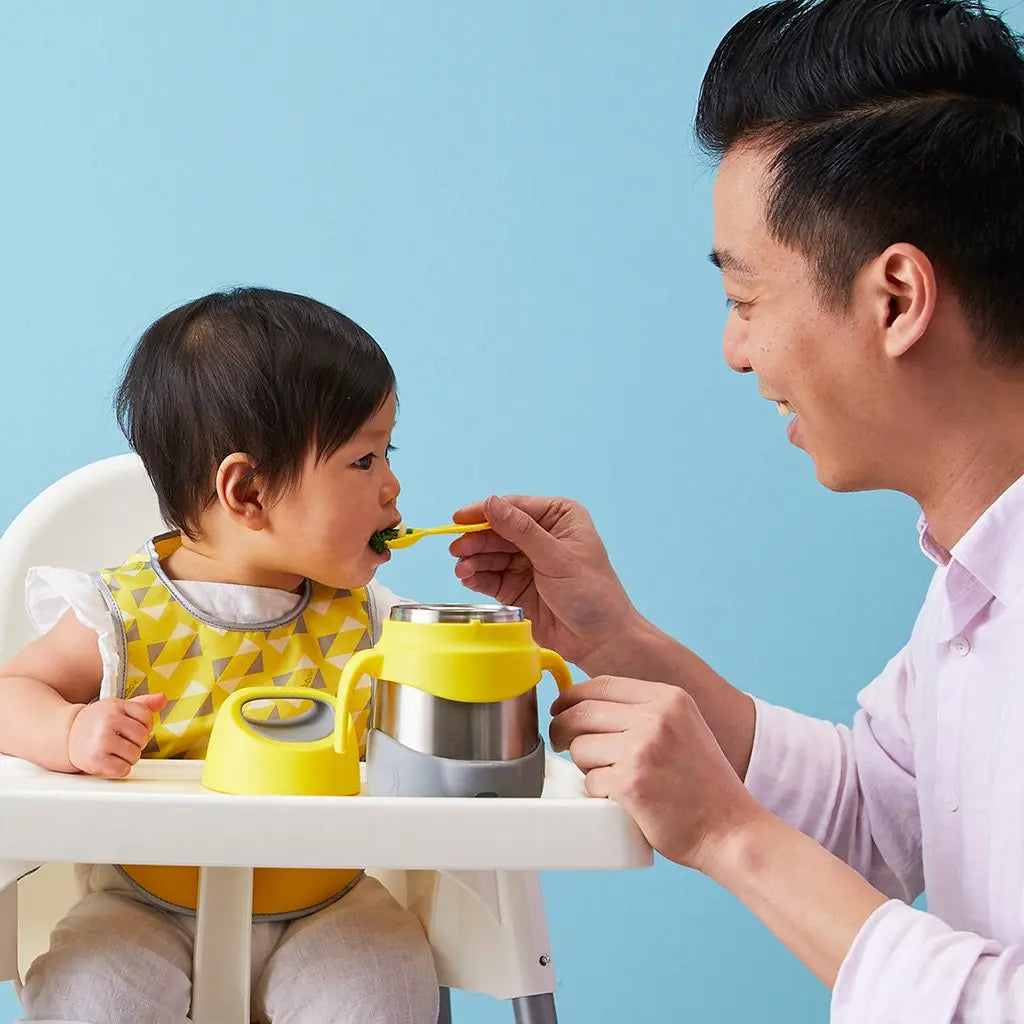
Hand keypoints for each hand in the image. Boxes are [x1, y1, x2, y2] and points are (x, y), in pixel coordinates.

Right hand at [66, 693, 166, 777]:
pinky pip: (124, 769)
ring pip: (135, 755)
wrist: (67, 735)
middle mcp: (109, 721)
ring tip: (116, 750)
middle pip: (142, 737)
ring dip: (129, 756)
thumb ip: (143, 704)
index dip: (145, 726)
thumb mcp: (118, 707)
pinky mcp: (97, 759)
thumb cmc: (97, 721)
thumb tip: (163, 699)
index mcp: (117, 706)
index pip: (147, 717)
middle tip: (123, 741)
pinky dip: (120, 768)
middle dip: (137, 742)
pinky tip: (111, 760)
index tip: (134, 729)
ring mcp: (102, 741)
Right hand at [450, 495, 641, 667]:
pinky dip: (477, 577)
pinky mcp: (517, 587)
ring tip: (462, 569)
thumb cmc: (593, 594)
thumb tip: (491, 503)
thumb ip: (521, 531)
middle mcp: (541, 536)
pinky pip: (491, 577)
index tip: (459, 518)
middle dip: (476, 540)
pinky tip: (468, 578)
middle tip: (458, 549)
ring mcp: (527, 562)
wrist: (601, 640)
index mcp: (558, 517)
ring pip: (491, 554)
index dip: (485, 511)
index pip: (515, 507)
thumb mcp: (556, 557)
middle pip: (498, 531)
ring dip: (474, 560)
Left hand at [550, 676, 762, 871]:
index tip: (560, 710)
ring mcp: (642, 749)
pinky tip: (620, 800)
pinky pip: (589, 781)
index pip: (601, 685)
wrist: (730, 830)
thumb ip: (643, 712)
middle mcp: (656, 717)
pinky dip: (597, 793)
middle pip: (581, 712)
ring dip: (585, 766)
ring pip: (580, 747)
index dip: (572, 697)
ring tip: (612, 779)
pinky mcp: (631, 782)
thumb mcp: (682, 727)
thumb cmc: (703, 785)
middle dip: (562, 729)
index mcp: (668, 698)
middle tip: (561, 744)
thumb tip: (585, 705)